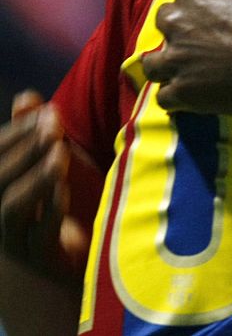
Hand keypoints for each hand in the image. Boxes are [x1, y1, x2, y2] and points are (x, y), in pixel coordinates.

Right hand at [0, 93, 86, 281]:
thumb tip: (25, 97)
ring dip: (34, 179)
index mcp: (1, 188)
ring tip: (60, 154)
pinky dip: (49, 212)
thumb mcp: (58, 160)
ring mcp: (16, 239)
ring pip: (10, 210)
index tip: (46, 112)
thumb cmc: (72, 200)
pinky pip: (37, 238)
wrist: (95, 250)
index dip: (16, 133)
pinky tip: (64, 191)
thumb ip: (40, 133)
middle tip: (55, 127)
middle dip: (25, 150)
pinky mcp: (40, 260)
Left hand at [143, 0, 231, 126]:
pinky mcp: (185, 94)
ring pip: (156, 61)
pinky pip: (166, 96)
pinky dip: (178, 94)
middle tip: (214, 35)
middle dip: (183, 27)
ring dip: (171, 61)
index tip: (226, 7)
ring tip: (196, 64)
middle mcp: (176, 22)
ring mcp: (178, 61)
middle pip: (166, 21)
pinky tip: (197, 89)